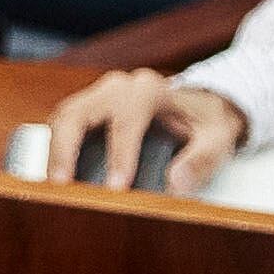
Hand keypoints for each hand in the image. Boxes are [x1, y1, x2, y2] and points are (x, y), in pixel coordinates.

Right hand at [45, 69, 248, 198]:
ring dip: (54, 150)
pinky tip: (57, 171)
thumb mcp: (219, 139)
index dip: (119, 156)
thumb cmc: (207, 122)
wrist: (200, 105)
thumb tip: (176, 183)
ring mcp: (99, 94)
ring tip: (53, 182)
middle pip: (79, 113)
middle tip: (62, 183)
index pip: (126, 122)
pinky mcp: (89, 107)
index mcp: (150, 90)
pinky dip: (56, 147)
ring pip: (63, 116)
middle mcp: (119, 87)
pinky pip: (63, 123)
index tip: (115, 187)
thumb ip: (202, 161)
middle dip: (66, 149)